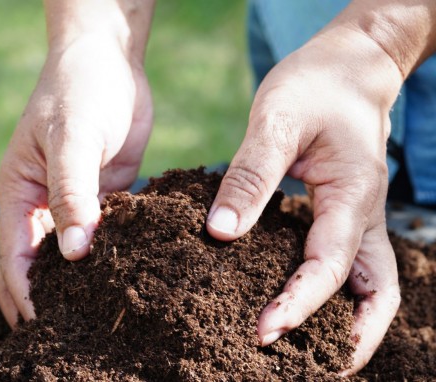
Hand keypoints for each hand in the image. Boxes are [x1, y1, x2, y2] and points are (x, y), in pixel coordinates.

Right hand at [0, 32, 152, 326]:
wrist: (109, 64)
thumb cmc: (79, 91)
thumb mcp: (71, 138)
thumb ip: (72, 193)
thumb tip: (74, 253)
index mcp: (21, 193)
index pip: (17, 256)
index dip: (28, 293)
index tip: (47, 326)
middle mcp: (47, 204)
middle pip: (41, 265)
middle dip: (50, 299)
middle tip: (73, 334)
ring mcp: (80, 202)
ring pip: (78, 253)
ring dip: (85, 282)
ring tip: (104, 315)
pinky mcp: (110, 196)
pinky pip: (111, 233)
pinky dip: (116, 253)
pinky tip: (134, 273)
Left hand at [207, 27, 401, 372]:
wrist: (347, 68)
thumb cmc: (314, 86)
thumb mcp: (276, 121)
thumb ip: (250, 177)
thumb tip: (221, 231)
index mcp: (352, 194)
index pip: (329, 266)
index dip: (299, 304)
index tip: (263, 331)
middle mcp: (365, 214)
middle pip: (374, 294)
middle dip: (345, 337)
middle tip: (305, 367)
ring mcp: (360, 216)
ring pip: (372, 286)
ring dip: (351, 325)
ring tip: (313, 354)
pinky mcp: (345, 213)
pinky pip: (351, 264)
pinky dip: (336, 294)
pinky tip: (305, 304)